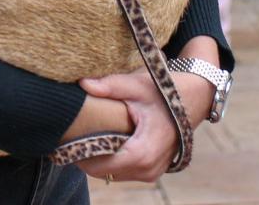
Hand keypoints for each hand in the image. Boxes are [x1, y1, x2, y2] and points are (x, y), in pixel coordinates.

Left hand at [74, 70, 212, 182]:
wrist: (195, 98)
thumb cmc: (166, 91)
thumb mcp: (138, 85)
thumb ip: (110, 86)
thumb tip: (82, 84)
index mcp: (143, 153)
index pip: (100, 166)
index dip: (79, 155)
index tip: (63, 139)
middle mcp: (148, 169)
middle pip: (103, 172)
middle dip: (85, 156)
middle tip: (69, 134)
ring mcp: (152, 173)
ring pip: (112, 174)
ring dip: (97, 159)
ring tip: (83, 135)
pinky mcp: (152, 170)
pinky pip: (123, 171)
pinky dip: (110, 159)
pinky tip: (101, 140)